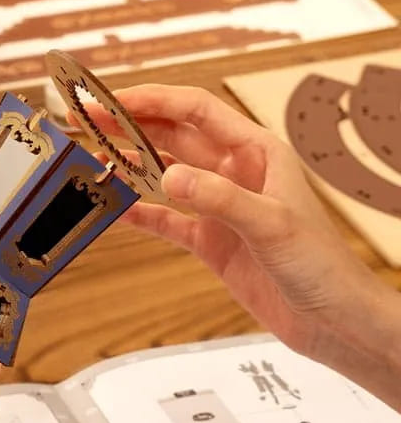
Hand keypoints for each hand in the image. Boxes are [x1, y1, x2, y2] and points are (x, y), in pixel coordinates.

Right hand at [82, 84, 400, 408]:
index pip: (196, 111)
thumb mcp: (271, 226)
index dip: (153, 100)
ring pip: (165, 174)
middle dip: (129, 126)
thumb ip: (219, 199)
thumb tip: (168, 177)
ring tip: (93, 157)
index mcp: (257, 152)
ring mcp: (220, 206)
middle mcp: (235, 172)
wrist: (335, 322)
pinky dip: (141, 213)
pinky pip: (167, 220)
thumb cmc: (323, 267)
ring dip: (131, 165)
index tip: (113, 100)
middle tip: (87, 121)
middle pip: (172, 137)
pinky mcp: (212, 240)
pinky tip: (117, 208)